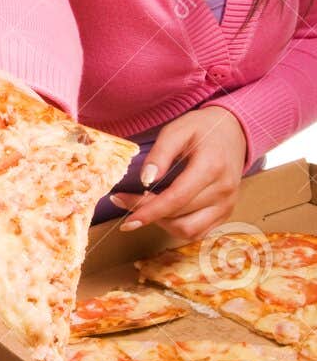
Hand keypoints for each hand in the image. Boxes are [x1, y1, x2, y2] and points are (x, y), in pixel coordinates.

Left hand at [110, 106, 247, 241]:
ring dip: (162, 223)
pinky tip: (163, 213)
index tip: (127, 219)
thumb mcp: (178, 129)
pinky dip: (177, 227)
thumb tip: (145, 180)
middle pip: (180, 217)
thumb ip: (160, 153)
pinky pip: (198, 232)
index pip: (177, 198)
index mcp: (212, 166)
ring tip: (146, 207)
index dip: (149, 211)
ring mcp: (227, 204)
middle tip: (126, 201)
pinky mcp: (226, 213)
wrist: (233, 131)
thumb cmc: (203, 128)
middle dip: (148, 214)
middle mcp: (223, 190)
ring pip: (188, 230)